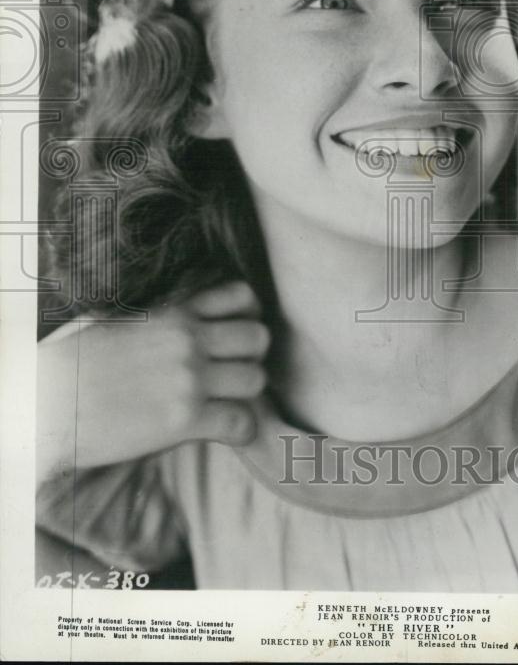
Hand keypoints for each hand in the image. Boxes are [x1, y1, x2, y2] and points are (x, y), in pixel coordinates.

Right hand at [36, 281, 268, 484]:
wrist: (46, 403)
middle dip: (251, 356)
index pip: (242, 298)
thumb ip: (155, 317)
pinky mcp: (183, 420)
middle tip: (233, 373)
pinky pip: (241, 423)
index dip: (249, 316)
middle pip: (258, 339)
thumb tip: (171, 317)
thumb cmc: (72, 362)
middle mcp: (188, 342)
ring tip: (227, 403)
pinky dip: (240, 430)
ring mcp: (189, 380)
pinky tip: (226, 432)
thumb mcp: (116, 320)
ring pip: (256, 380)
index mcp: (174, 314)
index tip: (237, 334)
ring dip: (246, 394)